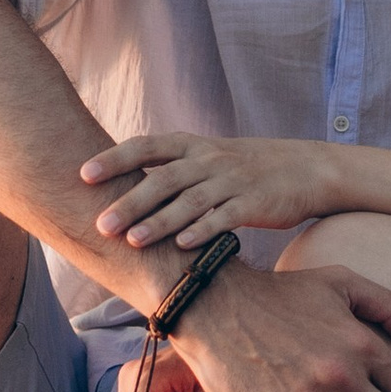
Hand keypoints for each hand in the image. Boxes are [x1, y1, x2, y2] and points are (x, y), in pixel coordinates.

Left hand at [81, 132, 345, 250]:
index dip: (114, 159)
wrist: (307, 169)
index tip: (83, 174)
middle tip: (101, 223)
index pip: (146, 146)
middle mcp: (209, 159)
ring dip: (159, 222)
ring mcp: (232, 181)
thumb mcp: (207, 157)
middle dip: (130, 202)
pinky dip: (202, 231)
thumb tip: (122, 184)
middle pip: (163, 179)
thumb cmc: (247, 168)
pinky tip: (182, 246)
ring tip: (132, 241)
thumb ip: (170, 168)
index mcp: (192, 145)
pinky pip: (224, 217)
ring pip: (190, 201)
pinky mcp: (254, 203)